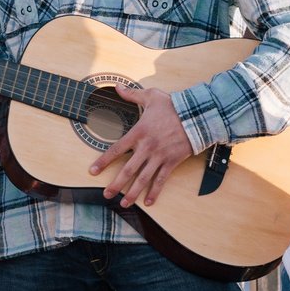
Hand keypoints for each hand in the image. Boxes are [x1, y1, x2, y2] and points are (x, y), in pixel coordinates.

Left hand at [90, 86, 193, 206]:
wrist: (197, 115)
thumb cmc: (173, 106)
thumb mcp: (151, 96)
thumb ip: (132, 94)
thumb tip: (117, 87)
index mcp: (139, 132)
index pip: (116, 149)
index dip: (103, 161)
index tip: (92, 171)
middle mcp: (147, 147)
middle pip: (128, 170)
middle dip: (116, 184)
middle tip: (105, 194)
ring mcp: (159, 156)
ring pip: (143, 178)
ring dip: (132, 193)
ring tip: (123, 204)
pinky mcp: (172, 162)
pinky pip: (162, 180)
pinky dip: (155, 192)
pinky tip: (148, 202)